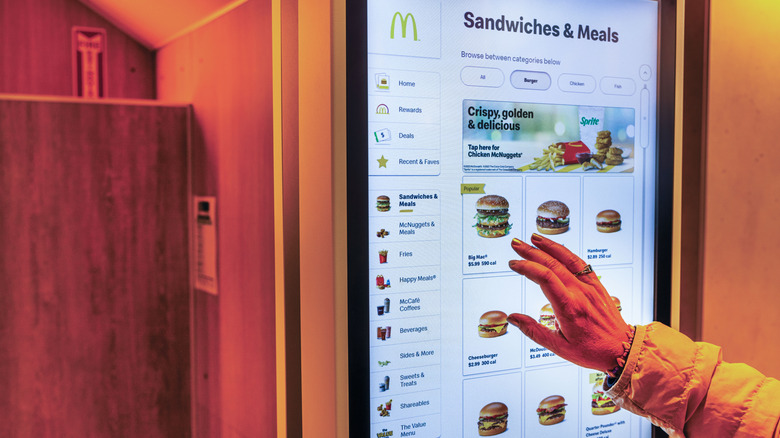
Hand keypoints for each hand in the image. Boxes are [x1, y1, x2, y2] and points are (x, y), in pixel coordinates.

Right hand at [507, 234, 631, 371]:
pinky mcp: (597, 286)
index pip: (545, 278)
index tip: (513, 264)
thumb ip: (533, 331)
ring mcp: (590, 287)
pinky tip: (557, 248)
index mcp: (569, 308)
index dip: (527, 267)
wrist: (622, 349)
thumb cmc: (591, 351)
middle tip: (516, 244)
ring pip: (568, 259)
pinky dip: (567, 253)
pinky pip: (581, 264)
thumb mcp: (559, 347)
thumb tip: (512, 318)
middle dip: (532, 251)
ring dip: (549, 246)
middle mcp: (580, 293)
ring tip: (534, 237)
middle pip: (553, 264)